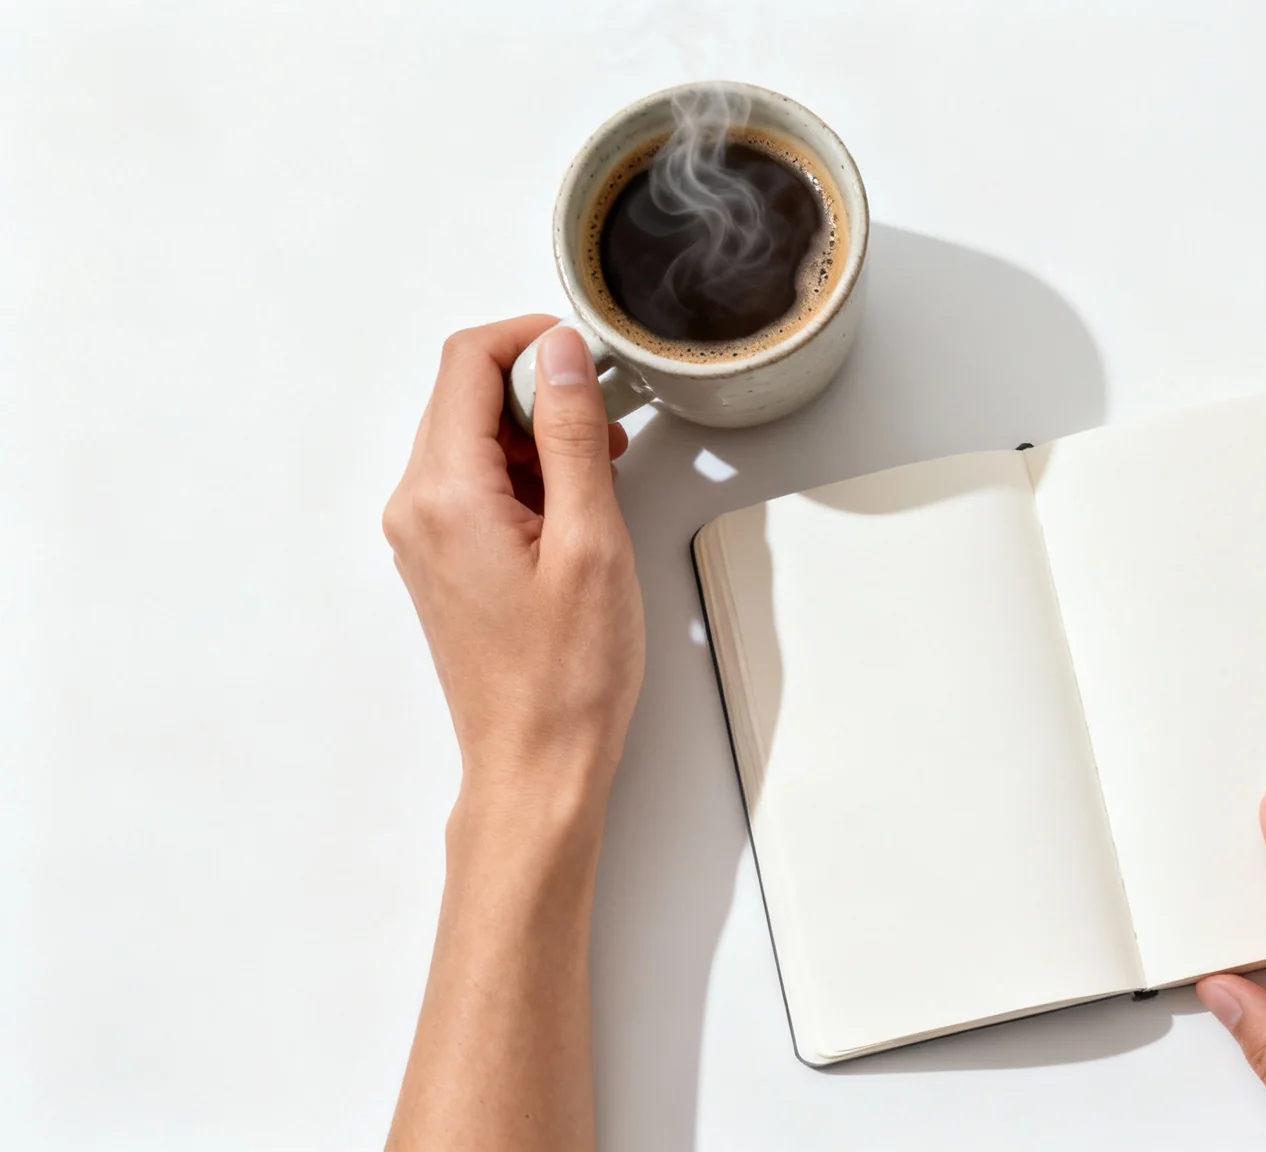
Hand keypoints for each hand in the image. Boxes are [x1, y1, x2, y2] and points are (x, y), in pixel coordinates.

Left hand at [382, 316, 642, 833]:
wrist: (536, 762)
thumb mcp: (591, 541)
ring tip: (601, 475)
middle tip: (607, 427)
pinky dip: (526, 474)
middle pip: (464, 394)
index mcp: (443, 495)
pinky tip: (575, 507)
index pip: (466, 363)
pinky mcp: (440, 557)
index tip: (587, 355)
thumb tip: (561, 354)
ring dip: (537, 434)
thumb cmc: (568, 674)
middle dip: (540, 390)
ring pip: (472, 437)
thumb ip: (572, 436)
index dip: (530, 339)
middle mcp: (415, 507)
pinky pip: (475, 482)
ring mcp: (421, 534)